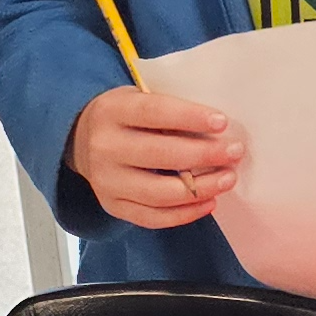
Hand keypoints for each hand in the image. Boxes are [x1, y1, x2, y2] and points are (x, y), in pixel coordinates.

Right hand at [70, 87, 241, 229]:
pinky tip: (209, 202)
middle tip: (235, 152)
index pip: (153, 113)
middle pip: (160, 155)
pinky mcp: (112, 206)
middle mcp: (104, 147)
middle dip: (204, 155)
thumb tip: (219, 128)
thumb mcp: (138, 98)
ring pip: (159, 192)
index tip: (222, 122)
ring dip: (201, 188)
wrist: (80, 139)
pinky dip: (185, 213)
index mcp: (112, 111)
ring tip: (228, 179)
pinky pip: (153, 217)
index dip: (189, 118)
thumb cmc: (126, 116)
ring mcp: (106, 181)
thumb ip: (168, 109)